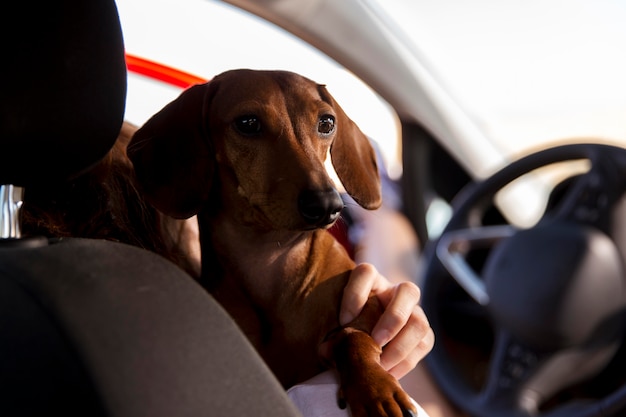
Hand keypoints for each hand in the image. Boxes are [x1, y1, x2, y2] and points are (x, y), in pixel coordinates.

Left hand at [340, 263, 433, 378]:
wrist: (359, 343)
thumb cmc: (343, 328)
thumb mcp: (336, 323)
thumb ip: (334, 330)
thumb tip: (328, 350)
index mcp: (370, 281)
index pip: (367, 272)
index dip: (355, 295)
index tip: (343, 321)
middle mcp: (395, 292)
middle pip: (408, 291)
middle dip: (393, 319)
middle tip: (375, 341)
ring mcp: (413, 312)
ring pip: (420, 322)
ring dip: (400, 347)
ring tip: (380, 365)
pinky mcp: (423, 334)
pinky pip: (424, 345)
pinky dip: (405, 362)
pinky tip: (387, 373)